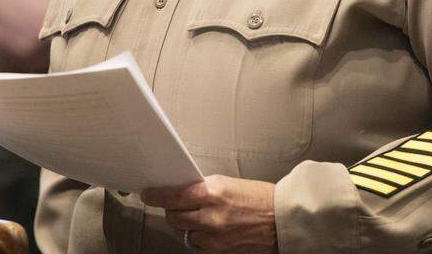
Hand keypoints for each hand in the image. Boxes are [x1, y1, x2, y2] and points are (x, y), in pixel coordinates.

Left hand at [141, 175, 276, 251]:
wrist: (282, 220)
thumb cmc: (260, 199)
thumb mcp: (229, 183)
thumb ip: (203, 187)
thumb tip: (182, 189)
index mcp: (213, 193)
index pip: (173, 195)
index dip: (156, 195)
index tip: (148, 194)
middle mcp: (211, 216)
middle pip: (174, 216)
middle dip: (172, 209)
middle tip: (175, 204)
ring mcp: (215, 237)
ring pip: (183, 232)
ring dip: (185, 225)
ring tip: (197, 217)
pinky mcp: (219, 251)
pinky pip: (197, 245)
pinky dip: (197, 237)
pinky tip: (206, 229)